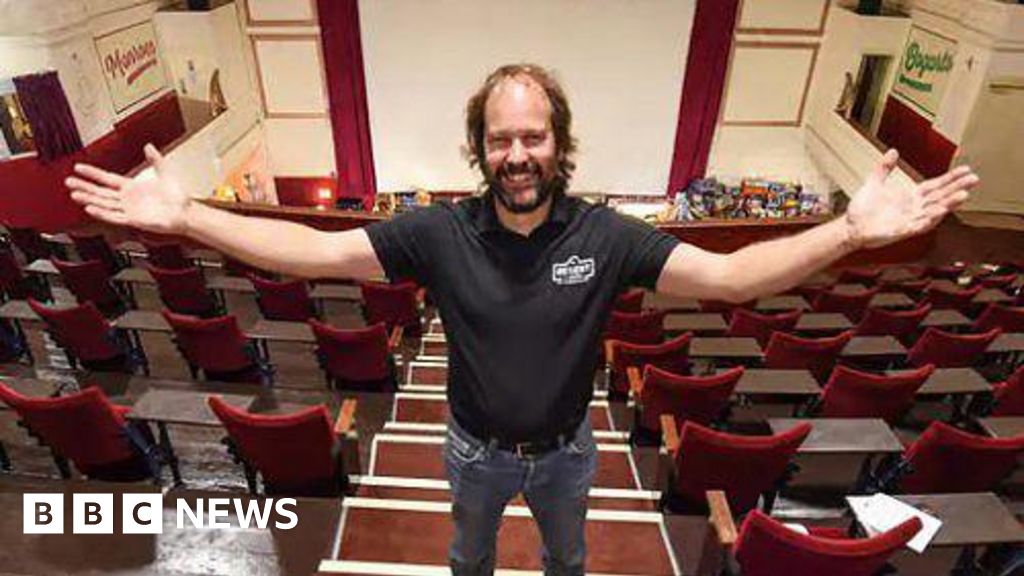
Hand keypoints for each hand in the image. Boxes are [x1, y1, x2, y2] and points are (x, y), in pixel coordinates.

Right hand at [66, 144, 191, 234]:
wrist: (186, 213)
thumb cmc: (177, 197)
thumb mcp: (165, 173)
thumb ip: (155, 160)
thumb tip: (149, 145)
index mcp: (131, 187)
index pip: (107, 178)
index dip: (92, 173)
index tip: (78, 168)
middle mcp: (127, 199)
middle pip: (100, 192)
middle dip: (84, 187)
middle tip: (67, 182)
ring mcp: (129, 209)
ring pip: (104, 204)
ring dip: (89, 199)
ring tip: (74, 194)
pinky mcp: (134, 220)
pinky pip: (114, 217)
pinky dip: (102, 213)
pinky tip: (90, 208)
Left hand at [844, 149, 977, 249]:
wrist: (850, 226)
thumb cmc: (863, 209)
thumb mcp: (874, 183)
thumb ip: (884, 168)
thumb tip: (893, 151)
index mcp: (911, 196)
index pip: (936, 185)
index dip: (951, 178)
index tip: (966, 170)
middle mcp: (914, 208)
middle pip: (941, 196)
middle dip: (957, 188)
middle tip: (974, 179)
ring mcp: (910, 220)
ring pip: (934, 211)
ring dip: (949, 204)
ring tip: (963, 195)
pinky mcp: (901, 231)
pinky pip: (919, 226)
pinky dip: (928, 219)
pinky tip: (938, 212)